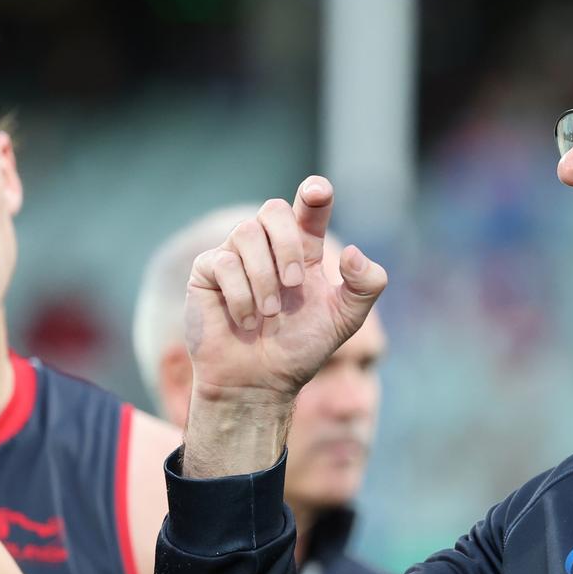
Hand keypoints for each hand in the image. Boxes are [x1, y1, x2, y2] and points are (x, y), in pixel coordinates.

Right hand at [181, 176, 386, 475]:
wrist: (259, 382)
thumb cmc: (301, 348)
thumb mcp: (345, 319)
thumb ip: (365, 286)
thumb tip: (354, 252)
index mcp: (304, 250)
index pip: (309, 209)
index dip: (314, 194)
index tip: (318, 192)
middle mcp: (268, 247)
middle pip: (273, 210)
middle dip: (287, 243)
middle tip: (296, 282)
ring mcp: (235, 257)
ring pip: (246, 233)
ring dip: (264, 276)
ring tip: (271, 313)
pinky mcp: (207, 273)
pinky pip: (222, 262)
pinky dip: (240, 295)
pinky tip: (245, 322)